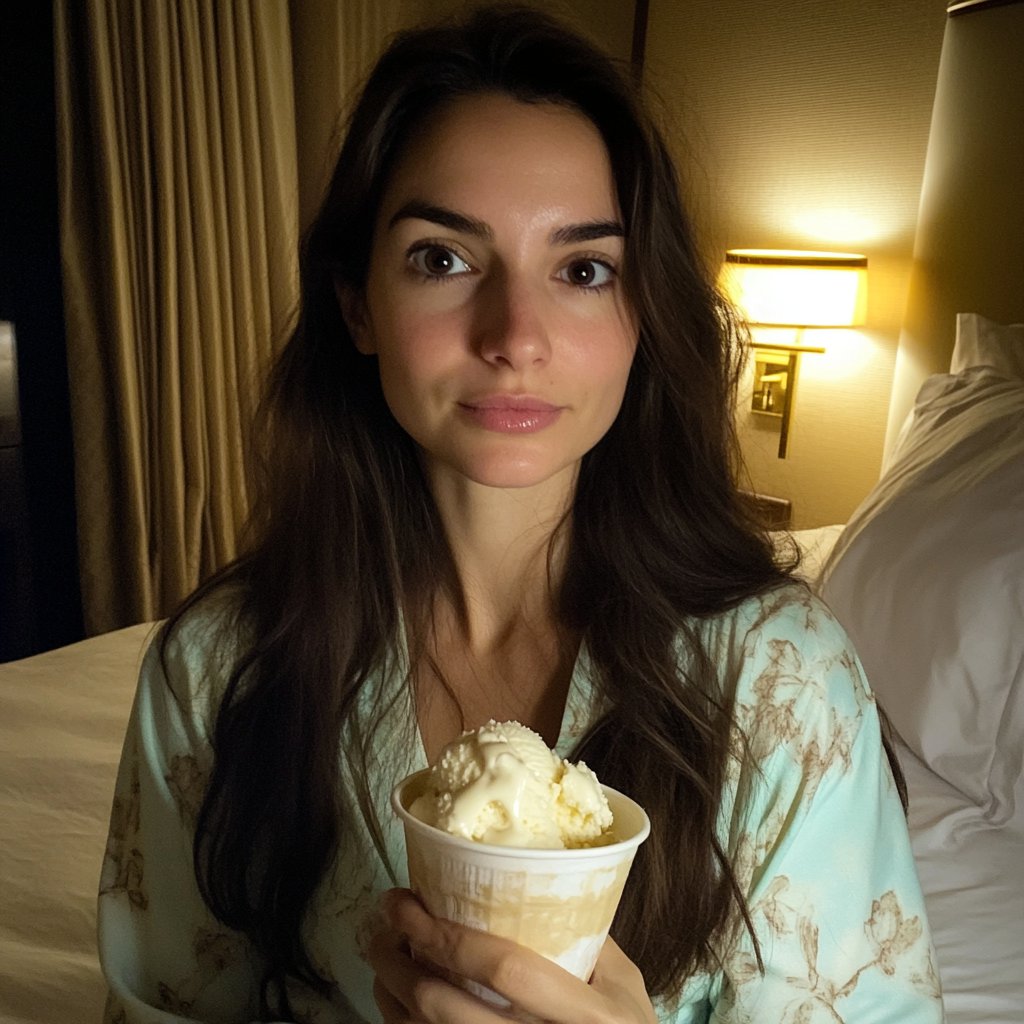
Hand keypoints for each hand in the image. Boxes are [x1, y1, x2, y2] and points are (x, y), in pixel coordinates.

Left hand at [367, 888, 657, 1023]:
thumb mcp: (625, 986)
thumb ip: (587, 938)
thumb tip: (532, 883)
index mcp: (584, 1015)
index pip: (505, 969)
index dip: (449, 936)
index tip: (411, 903)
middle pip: (444, 1008)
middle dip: (399, 960)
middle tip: (384, 920)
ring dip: (390, 991)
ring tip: (382, 951)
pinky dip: (400, 1022)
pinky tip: (397, 998)